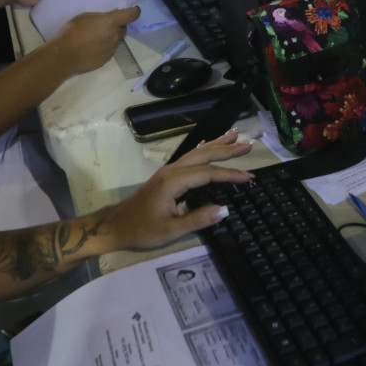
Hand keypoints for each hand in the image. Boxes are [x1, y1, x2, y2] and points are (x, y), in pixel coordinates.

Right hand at [46, 5, 137, 72]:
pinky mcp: (107, 59)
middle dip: (118, 25)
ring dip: (110, 37)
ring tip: (94, 37)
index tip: (133, 10)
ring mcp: (112, 49)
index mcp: (111, 22)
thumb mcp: (86, 17)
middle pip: (124, 28)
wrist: (66, 54)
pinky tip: (91, 47)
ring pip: (116, 40)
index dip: (134, 11)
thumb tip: (111, 17)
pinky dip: (104, 47)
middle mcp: (115, 36)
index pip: (132, 15)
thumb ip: (101, 17)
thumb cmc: (73, 31)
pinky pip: (109, 50)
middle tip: (105, 25)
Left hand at [101, 132, 253, 250]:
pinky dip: (203, 149)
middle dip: (227, 149)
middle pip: (204, 155)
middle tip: (249, 144)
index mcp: (174, 182)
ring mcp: (168, 172)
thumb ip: (198, 219)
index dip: (230, 174)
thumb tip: (225, 210)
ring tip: (235, 134)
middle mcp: (172, 171)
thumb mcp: (170, 230)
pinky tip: (209, 144)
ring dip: (216, 144)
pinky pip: (189, 157)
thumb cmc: (141, 230)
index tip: (249, 177)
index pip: (208, 173)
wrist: (115, 227)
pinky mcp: (165, 176)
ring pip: (196, 153)